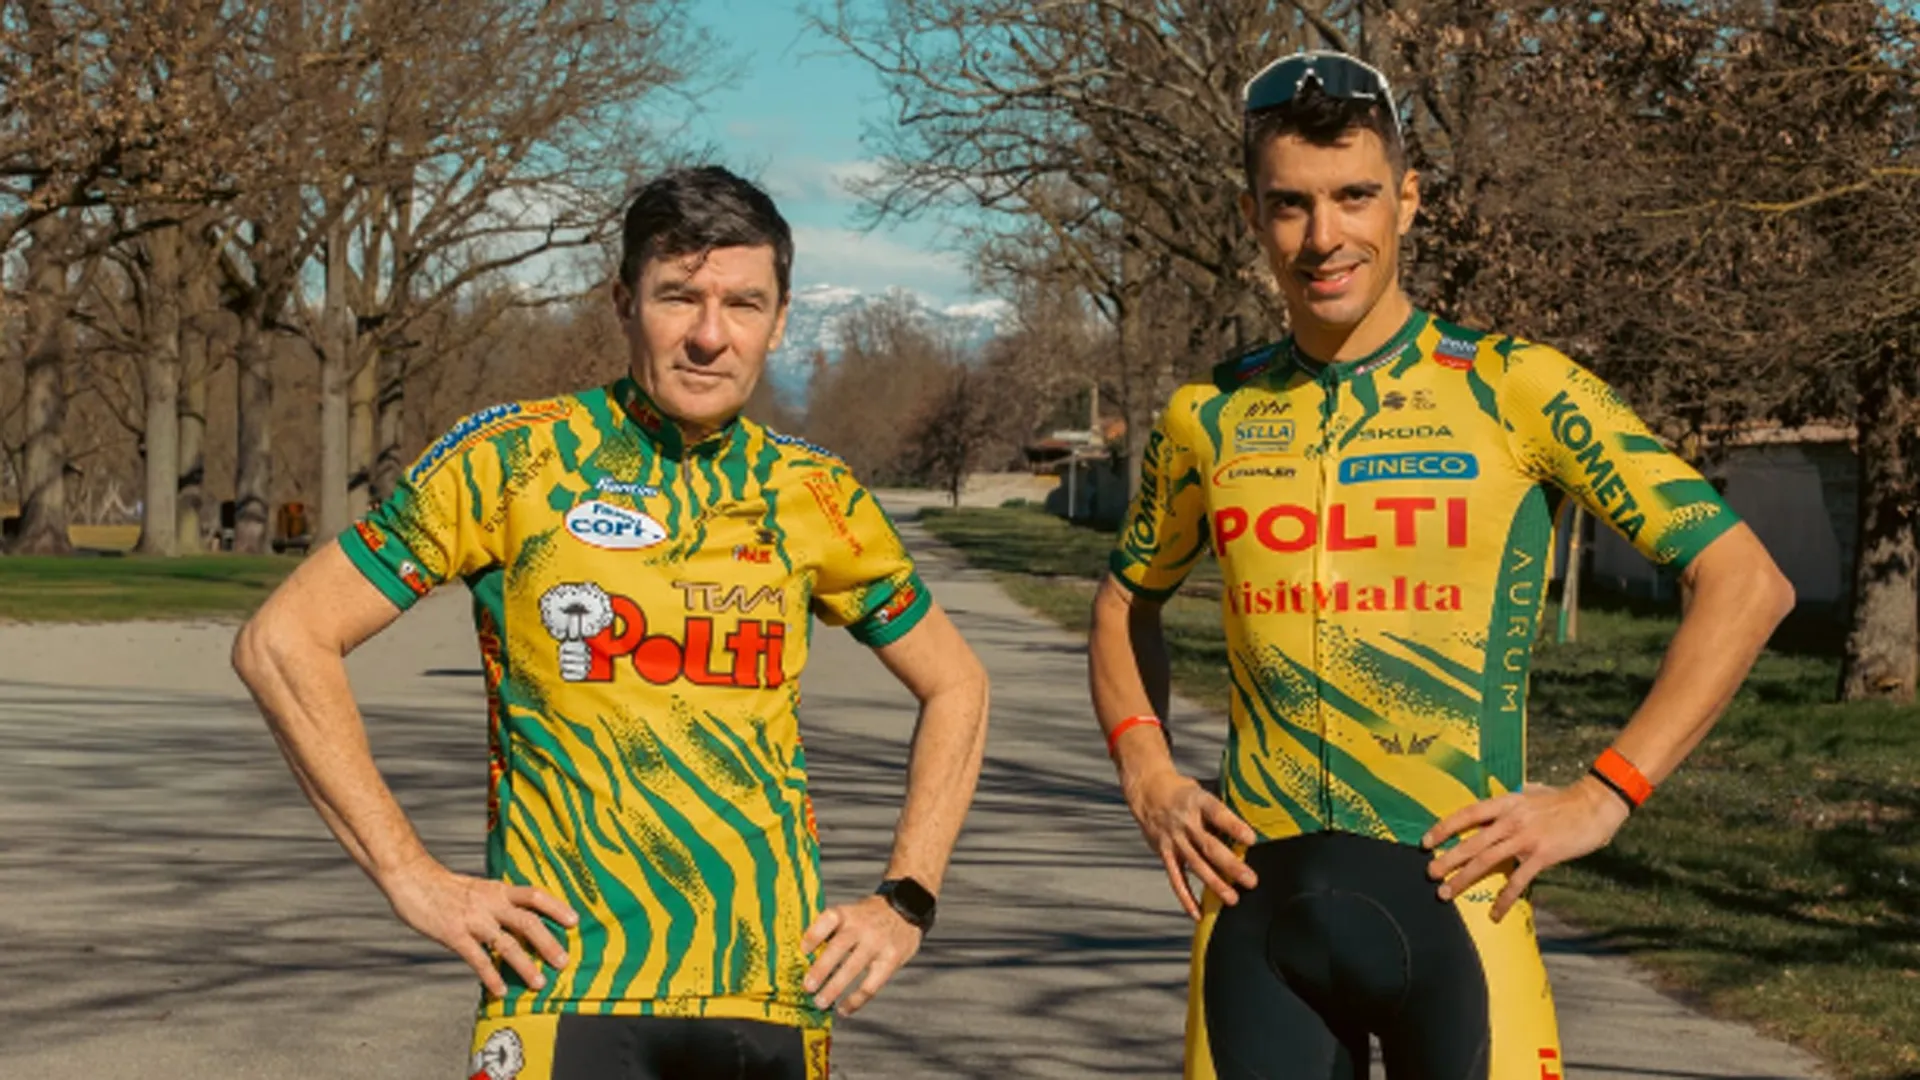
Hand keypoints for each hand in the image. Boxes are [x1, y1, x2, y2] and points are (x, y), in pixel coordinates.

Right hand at [380, 856, 578, 997]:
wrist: (412, 878)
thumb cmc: (446, 887)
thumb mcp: (479, 888)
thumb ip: (498, 903)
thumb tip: (520, 920)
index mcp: (498, 890)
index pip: (534, 895)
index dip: (556, 907)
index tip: (575, 920)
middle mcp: (490, 903)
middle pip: (527, 922)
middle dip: (548, 943)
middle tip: (564, 962)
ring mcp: (473, 919)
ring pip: (506, 943)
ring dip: (525, 965)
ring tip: (539, 983)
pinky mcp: (454, 934)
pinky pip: (477, 958)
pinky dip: (491, 976)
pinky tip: (500, 990)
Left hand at [800, 894, 922, 1015]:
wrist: (908, 908)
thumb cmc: (872, 915)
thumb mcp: (853, 911)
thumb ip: (833, 930)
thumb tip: (806, 955)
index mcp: (849, 913)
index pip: (829, 919)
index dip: (814, 934)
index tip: (803, 950)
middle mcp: (862, 927)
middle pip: (838, 947)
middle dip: (820, 969)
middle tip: (807, 986)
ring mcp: (877, 943)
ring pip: (853, 968)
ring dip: (834, 988)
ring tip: (821, 1002)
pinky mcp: (891, 959)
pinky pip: (871, 985)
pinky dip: (856, 1000)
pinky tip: (844, 1009)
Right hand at [1123, 766, 1258, 919]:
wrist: (1147, 790)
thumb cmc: (1183, 792)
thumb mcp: (1201, 792)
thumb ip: (1219, 812)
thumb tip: (1247, 831)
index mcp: (1198, 802)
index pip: (1217, 814)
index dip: (1233, 826)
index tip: (1251, 839)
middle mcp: (1185, 822)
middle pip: (1209, 846)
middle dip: (1231, 865)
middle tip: (1251, 881)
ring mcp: (1174, 840)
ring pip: (1196, 865)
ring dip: (1215, 884)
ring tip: (1233, 899)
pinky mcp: (1164, 853)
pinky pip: (1176, 878)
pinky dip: (1185, 897)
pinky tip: (1197, 913)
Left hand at [1422, 777, 1630, 920]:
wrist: (1594, 805)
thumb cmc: (1563, 800)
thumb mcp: (1530, 793)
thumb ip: (1510, 803)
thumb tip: (1493, 809)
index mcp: (1505, 803)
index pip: (1467, 814)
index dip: (1444, 828)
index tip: (1426, 842)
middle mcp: (1510, 820)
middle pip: (1471, 842)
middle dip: (1447, 860)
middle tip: (1430, 874)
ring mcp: (1525, 838)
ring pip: (1486, 861)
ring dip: (1464, 879)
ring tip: (1446, 893)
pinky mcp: (1541, 856)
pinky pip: (1517, 881)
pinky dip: (1504, 899)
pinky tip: (1495, 914)